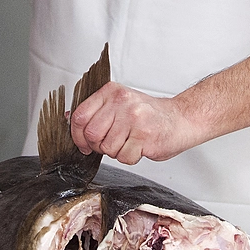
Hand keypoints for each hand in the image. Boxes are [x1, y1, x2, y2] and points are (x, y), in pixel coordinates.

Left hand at [70, 82, 193, 164]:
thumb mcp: (120, 104)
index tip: (83, 144)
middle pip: (91, 134)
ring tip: (130, 142)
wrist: (181, 119)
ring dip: (117, 152)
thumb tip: (68, 119)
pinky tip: (140, 147)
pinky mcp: (144, 135)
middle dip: (99, 146)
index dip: (77, 136)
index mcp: (112, 92)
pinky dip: (131, 158)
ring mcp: (133, 118)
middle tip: (112, 143)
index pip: (80, 115)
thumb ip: (96, 110)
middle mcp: (122, 102)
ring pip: (107, 148)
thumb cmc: (149, 115)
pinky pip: (124, 157)